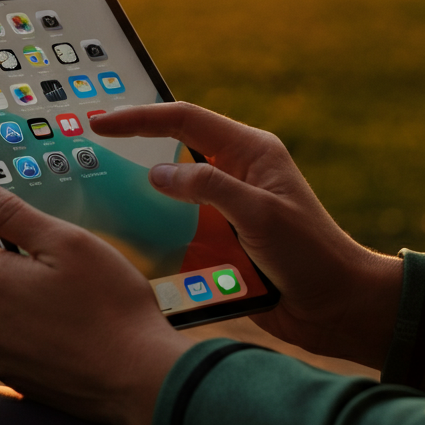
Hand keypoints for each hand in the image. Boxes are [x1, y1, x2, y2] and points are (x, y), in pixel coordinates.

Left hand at [0, 171, 191, 424]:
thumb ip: (8, 211)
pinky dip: (43, 334)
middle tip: (76, 274)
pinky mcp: (16, 380)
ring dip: (34, 302)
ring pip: (8, 308)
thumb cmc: (110, 303)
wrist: (140, 378)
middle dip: (26, 267)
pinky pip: (21, 341)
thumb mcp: (66, 242)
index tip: (51, 239)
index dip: (16, 228)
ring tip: (82, 307)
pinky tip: (79, 335)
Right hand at [92, 102, 403, 369]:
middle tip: (86, 153)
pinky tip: (126, 244)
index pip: (186, 120)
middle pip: (175, 150)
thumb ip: (210, 187)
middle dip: (134, 149)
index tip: (100, 122)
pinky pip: (180, 229)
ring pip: (172, 193)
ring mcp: (227, 208)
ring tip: (94, 199)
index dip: (141, 117)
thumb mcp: (260, 214)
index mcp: (250, 151)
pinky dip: (156, 233)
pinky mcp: (222, 241)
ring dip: (141, 197)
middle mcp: (236, 173)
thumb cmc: (311, 254)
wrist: (338, 306)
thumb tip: (157, 171)